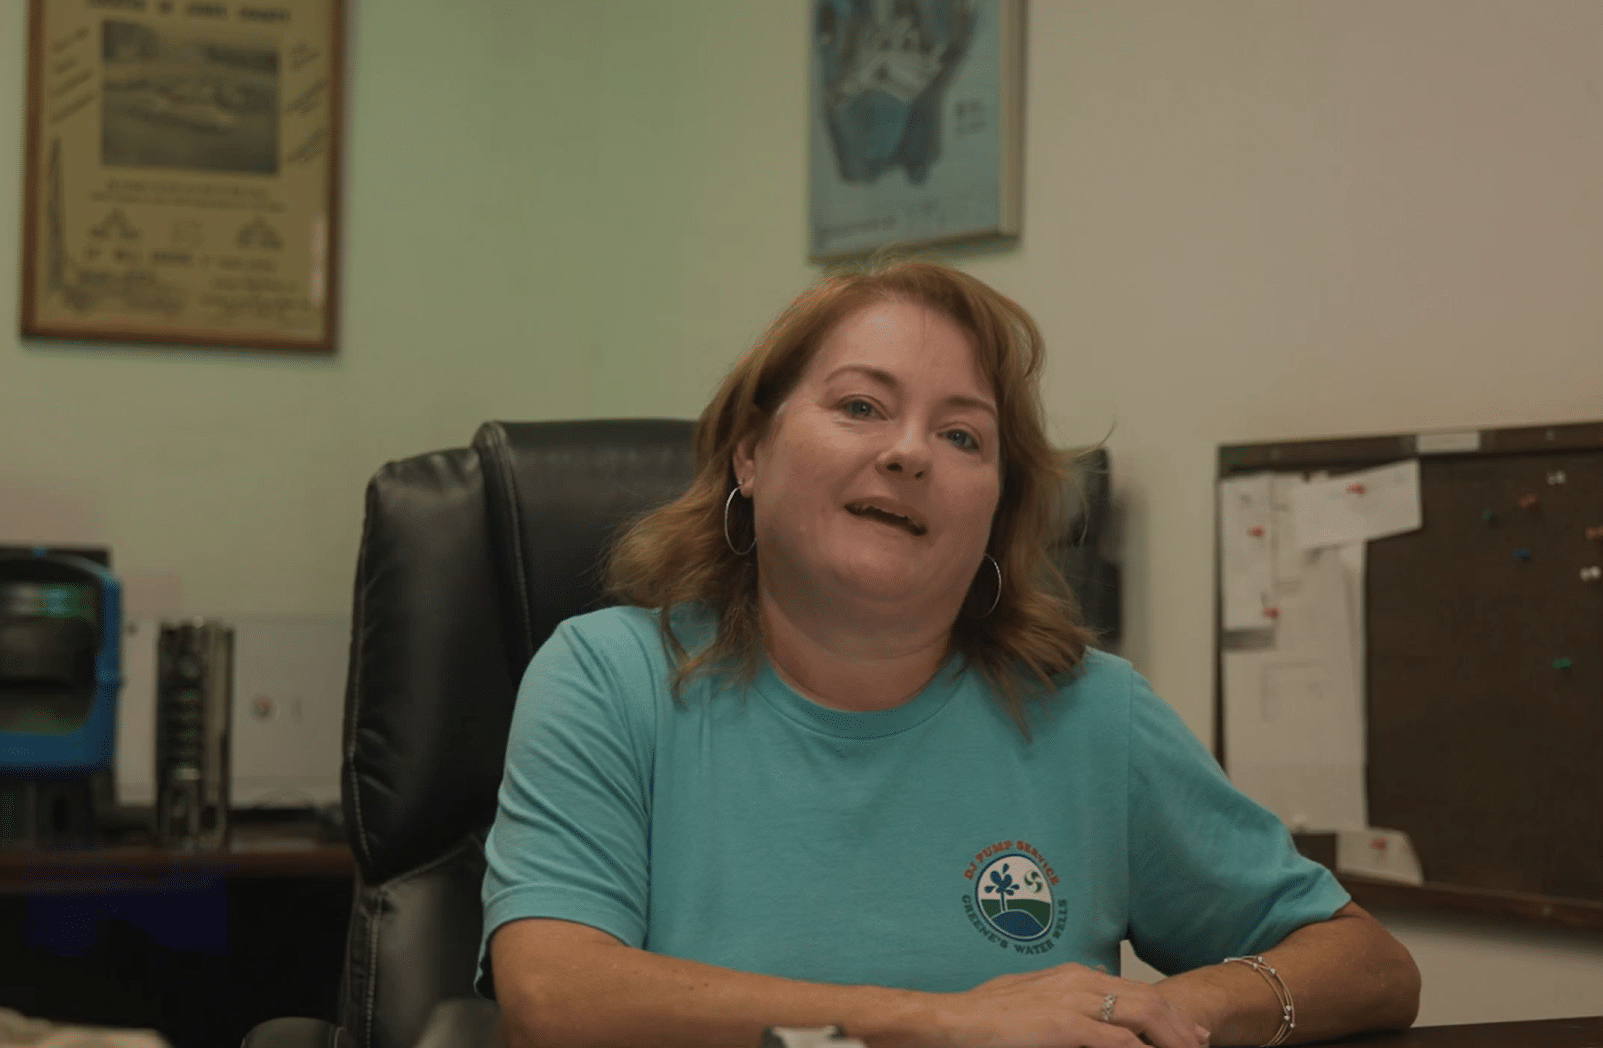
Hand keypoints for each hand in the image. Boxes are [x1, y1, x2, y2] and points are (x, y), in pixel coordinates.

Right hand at [932, 963, 1209, 1047]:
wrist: (951, 1020)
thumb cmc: (982, 1016)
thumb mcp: (1028, 1001)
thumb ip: (1058, 1004)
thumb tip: (1078, 1015)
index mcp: (1070, 976)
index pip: (1131, 989)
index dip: (1164, 1010)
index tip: (1184, 1029)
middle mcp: (1077, 982)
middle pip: (1146, 999)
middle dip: (1178, 1024)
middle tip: (1200, 1042)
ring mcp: (1072, 1002)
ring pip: (1141, 1015)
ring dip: (1170, 1037)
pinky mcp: (1064, 1026)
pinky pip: (1118, 1040)